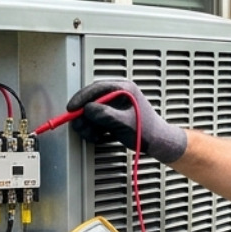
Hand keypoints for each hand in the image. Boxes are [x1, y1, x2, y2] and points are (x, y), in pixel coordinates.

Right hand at [66, 80, 187, 163]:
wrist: (158, 143)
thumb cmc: (147, 131)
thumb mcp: (124, 122)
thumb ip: (105, 114)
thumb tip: (87, 109)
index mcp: (124, 89)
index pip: (98, 88)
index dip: (82, 98)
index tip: (72, 108)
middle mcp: (118, 95)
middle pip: (92, 99)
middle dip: (83, 114)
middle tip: (78, 124)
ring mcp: (115, 106)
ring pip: (93, 111)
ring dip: (88, 124)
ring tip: (90, 134)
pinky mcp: (113, 116)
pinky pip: (97, 120)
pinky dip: (94, 128)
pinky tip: (97, 136)